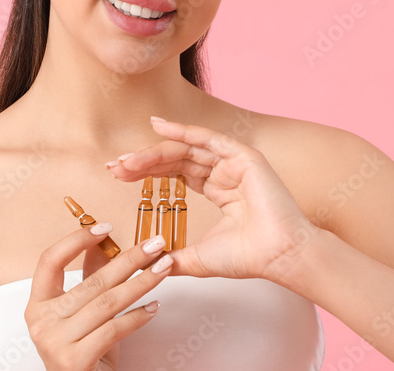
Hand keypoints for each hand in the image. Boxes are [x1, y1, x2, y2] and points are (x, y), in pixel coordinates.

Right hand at [24, 222, 172, 370]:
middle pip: (91, 281)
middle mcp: (41, 322)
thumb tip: (103, 243)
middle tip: (155, 244)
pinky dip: (138, 316)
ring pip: (107, 303)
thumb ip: (89, 281)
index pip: (49, 261)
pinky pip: (114, 329)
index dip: (76, 240)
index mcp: (38, 305)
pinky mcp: (75, 360)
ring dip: (142, 282)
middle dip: (129, 259)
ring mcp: (55, 342)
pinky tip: (154, 307)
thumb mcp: (84, 314)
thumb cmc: (83, 353)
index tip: (105, 227)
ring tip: (164, 268)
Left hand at [105, 116, 319, 283]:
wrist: (278, 255)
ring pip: (187, 149)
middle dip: (144, 163)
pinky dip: (182, 131)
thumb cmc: (248, 257)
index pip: (177, 173)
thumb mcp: (198, 257)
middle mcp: (226, 173)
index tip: (120, 177)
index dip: (148, 173)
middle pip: (177, 159)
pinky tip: (158, 127)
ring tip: (126, 161)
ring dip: (154, 152)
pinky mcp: (244, 156)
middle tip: (115, 168)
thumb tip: (149, 266)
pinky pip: (208, 138)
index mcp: (220, 190)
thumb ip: (174, 257)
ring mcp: (235, 163)